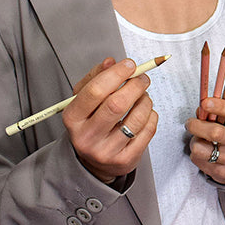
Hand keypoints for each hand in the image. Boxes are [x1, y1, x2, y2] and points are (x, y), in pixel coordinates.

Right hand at [62, 57, 157, 182]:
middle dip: (135, 85)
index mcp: (73, 118)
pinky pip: (148, 131)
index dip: (116, 74)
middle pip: (116, 105)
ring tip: (143, 96)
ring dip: (146, 100)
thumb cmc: (90, 123)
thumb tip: (110, 62)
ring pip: (136, 118)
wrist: (92, 162)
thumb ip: (96, 77)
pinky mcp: (125, 160)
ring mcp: (106, 151)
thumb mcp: (83, 100)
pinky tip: (145, 113)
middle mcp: (87, 137)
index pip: (95, 91)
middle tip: (142, 78)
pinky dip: (151, 116)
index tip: (129, 64)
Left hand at [185, 98, 224, 184]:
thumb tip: (200, 109)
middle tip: (190, 123)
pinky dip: (196, 153)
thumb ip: (217, 112)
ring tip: (200, 140)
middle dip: (195, 125)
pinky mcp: (222, 172)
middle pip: (214, 132)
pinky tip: (205, 151)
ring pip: (199, 148)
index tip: (205, 102)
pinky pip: (197, 159)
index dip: (219, 106)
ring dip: (195, 141)